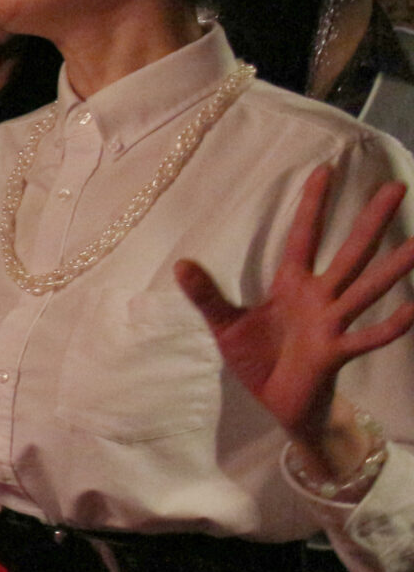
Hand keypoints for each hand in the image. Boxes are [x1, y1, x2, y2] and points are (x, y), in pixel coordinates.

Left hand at [176, 163, 413, 472]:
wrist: (276, 402)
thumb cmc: (257, 360)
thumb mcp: (226, 325)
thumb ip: (207, 295)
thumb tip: (180, 264)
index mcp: (291, 285)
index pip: (303, 236)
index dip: (313, 205)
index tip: (324, 169)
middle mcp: (319, 298)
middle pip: (349, 252)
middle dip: (370, 221)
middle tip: (396, 186)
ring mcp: (331, 323)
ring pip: (366, 288)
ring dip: (393, 267)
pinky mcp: (334, 352)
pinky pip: (368, 337)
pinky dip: (391, 325)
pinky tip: (413, 308)